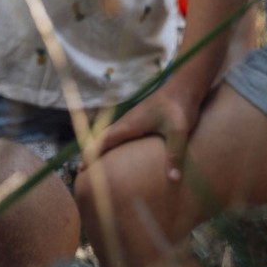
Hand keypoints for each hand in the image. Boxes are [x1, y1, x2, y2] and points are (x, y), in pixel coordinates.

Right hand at [86, 87, 200, 181]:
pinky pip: (119, 132)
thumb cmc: (179, 108)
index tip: (82, 167)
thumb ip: (174, 154)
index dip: (93, 154)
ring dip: (101, 146)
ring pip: (110, 134)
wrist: (184, 87)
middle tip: (82, 169)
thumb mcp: (178, 132)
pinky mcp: (140, 119)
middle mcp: (127, 121)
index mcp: (130, 124)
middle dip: (92, 152)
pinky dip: (112, 142)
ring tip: (97, 162)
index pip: (105, 140)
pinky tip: (119, 150)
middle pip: (103, 137)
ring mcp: (133, 119)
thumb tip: (174, 179)